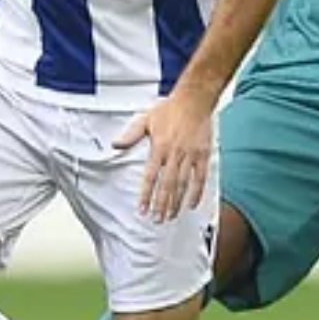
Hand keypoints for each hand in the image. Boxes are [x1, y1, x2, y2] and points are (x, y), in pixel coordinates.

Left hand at [115, 87, 215, 222]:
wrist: (194, 100)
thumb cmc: (169, 109)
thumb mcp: (145, 119)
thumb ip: (130, 135)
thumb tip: (115, 144)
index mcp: (159, 147)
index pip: (151, 177)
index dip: (146, 195)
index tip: (142, 209)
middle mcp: (175, 154)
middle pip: (167, 185)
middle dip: (161, 205)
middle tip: (157, 220)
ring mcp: (190, 156)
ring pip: (183, 185)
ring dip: (176, 203)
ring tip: (170, 216)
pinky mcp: (203, 155)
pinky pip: (201, 178)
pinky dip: (196, 193)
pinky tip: (191, 205)